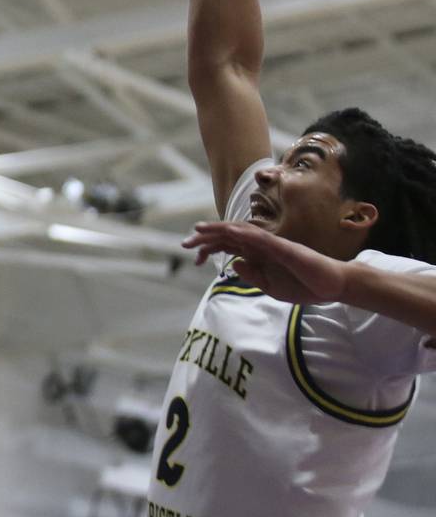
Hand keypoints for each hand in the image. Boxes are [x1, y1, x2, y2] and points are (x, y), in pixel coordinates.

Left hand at [183, 220, 347, 303]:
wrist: (332, 287)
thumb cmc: (303, 285)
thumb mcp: (270, 286)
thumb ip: (252, 275)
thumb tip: (233, 264)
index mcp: (258, 255)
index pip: (228, 247)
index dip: (208, 247)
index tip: (191, 254)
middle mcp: (262, 246)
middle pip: (229, 237)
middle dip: (206, 238)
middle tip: (185, 242)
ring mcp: (273, 245)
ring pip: (241, 233)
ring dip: (219, 230)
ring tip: (199, 229)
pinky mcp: (285, 248)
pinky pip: (261, 239)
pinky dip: (244, 234)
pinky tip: (229, 232)